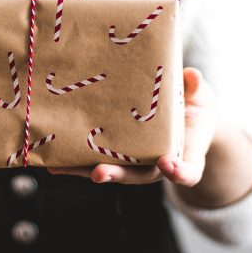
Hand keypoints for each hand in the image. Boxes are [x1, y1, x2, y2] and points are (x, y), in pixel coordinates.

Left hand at [47, 67, 215, 185]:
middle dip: (118, 175)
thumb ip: (196, 89)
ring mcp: (136, 162)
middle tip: (100, 174)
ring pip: (112, 171)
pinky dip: (75, 161)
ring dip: (85, 171)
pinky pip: (97, 160)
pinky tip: (51, 158)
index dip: (179, 172)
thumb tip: (193, 75)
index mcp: (185, 154)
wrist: (185, 118)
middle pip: (139, 176)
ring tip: (58, 168)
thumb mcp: (200, 97)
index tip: (168, 164)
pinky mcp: (117, 154)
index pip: (188, 171)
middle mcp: (159, 164)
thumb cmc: (194, 107)